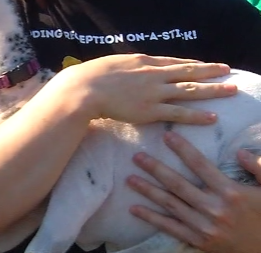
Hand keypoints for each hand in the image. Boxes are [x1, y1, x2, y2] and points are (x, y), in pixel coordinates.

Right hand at [50, 54, 234, 124]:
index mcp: (142, 60)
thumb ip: (125, 67)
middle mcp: (153, 74)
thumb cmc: (89, 76)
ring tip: (231, 90)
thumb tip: (126, 69)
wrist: (83, 89)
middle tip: (228, 70)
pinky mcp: (150, 110)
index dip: (192, 63)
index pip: (174, 62)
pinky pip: (179, 112)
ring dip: (213, 90)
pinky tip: (212, 117)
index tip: (206, 64)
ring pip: (190, 90)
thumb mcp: (111, 64)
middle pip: (188, 71)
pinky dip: (197, 115)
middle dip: (211, 71)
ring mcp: (154, 92)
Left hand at [127, 132, 260, 252]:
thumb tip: (239, 151)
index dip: (182, 149)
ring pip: (170, 204)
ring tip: (130, 179)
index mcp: (230, 192)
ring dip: (148, 190)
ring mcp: (204, 226)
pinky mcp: (198, 241)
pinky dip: (151, 218)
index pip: (200, 165)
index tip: (166, 136)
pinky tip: (135, 209)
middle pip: (177, 184)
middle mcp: (214, 208)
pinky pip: (170, 228)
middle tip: (137, 157)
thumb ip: (258, 168)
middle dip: (155, 168)